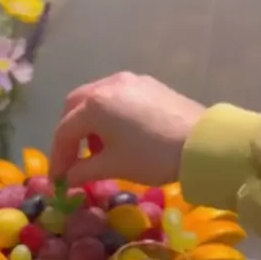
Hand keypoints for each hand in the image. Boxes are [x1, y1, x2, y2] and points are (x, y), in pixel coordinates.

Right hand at [49, 72, 205, 186]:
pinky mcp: (149, 84)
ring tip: (98, 149)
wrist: (201, 144)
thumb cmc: (151, 156)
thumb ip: (83, 171)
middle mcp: (107, 84)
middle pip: (75, 106)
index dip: (59, 157)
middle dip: (69, 133)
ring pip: (96, 98)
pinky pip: (117, 96)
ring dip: (89, 123)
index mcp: (94, 105)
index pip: (64, 131)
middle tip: (74, 159)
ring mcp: (130, 80)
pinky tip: (119, 135)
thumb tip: (68, 178)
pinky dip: (108, 115)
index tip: (59, 179)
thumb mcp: (113, 166)